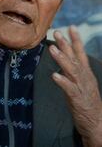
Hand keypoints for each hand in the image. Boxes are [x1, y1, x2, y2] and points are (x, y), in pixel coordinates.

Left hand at [50, 26, 101, 146]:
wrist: (97, 123)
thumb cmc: (86, 102)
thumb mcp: (80, 83)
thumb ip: (73, 71)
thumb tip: (63, 59)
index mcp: (85, 73)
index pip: (80, 53)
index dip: (76, 40)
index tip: (71, 27)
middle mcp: (84, 77)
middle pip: (74, 58)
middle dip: (66, 44)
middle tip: (57, 31)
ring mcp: (81, 87)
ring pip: (71, 70)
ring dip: (61, 59)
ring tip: (52, 48)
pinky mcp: (77, 98)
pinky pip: (69, 89)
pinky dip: (62, 81)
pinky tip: (54, 75)